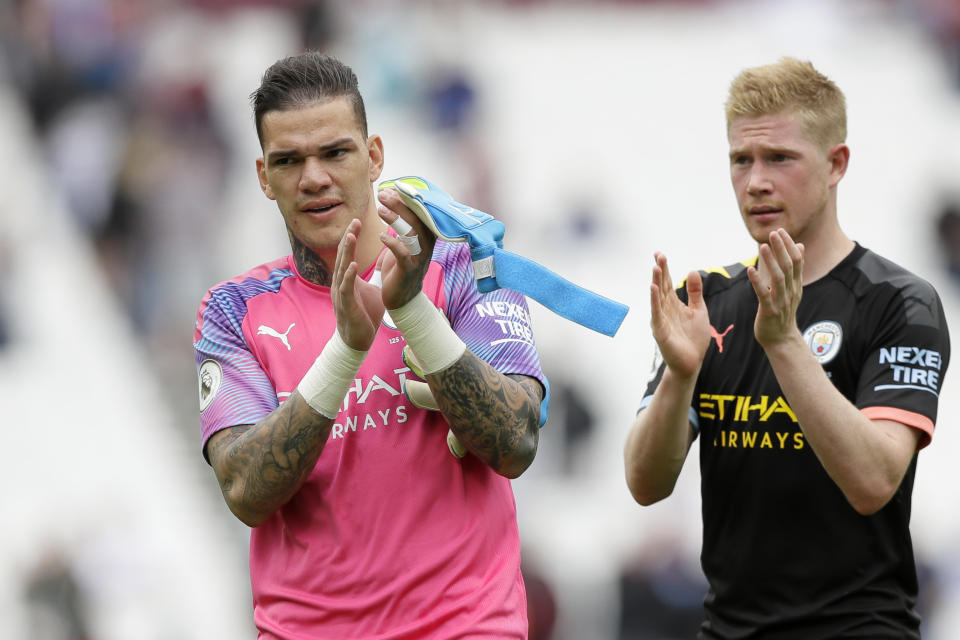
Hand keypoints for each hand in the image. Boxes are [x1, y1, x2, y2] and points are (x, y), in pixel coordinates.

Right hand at [332, 218, 384, 349]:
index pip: (348, 253)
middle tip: (354, 221)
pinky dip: (349, 277)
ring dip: (346, 253)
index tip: (357, 221)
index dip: (352, 237)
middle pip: (343, 256)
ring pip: (342, 269)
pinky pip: (346, 289)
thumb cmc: (365, 313)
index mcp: (348, 278)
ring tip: (351, 237)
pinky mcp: (346, 306)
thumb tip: (387, 257)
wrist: (359, 339)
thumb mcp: (374, 288)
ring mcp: (342, 294)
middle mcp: (342, 283)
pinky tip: (353, 266)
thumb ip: (378, 272)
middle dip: (348, 238)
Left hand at [376, 188, 435, 309]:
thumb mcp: (405, 242)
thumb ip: (402, 223)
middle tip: (382, 194)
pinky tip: (382, 235)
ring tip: (380, 210)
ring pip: (411, 233)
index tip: (390, 188)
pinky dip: (392, 242)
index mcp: (427, 236)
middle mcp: (427, 245)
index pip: (420, 212)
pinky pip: (402, 253)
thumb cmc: (401, 265)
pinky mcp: (409, 269)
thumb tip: (393, 199)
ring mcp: (420, 257)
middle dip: (399, 204)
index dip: (406, 199)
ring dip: (395, 219)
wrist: (403, 297)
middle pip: (416, 218)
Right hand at [649, 252, 710, 378]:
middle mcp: (665, 310)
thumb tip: (692, 270)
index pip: (667, 283)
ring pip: (658, 298)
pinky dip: (654, 300)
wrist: (692, 363)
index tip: (660, 254)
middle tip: (658, 255)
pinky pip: (657, 313)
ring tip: (656, 267)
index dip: (665, 268)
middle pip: (662, 287)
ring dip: (656, 282)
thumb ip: (695, 292)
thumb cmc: (693, 338)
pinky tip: (653, 288)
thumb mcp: (699, 310)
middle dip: (660, 271)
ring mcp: (661, 320)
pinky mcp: (661, 331)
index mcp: (673, 304)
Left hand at [747, 228, 804, 347]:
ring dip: (771, 261)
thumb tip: (800, 245)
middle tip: (774, 232)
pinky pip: (763, 294)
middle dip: (781, 249)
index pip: (797, 261)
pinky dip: (757, 281)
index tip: (781, 231)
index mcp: (796, 285)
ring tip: (763, 246)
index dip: (789, 246)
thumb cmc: (783, 312)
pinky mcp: (769, 311)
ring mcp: (781, 301)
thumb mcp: (793, 289)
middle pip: (789, 266)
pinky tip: (750, 270)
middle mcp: (790, 291)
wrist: (781, 340)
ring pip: (778, 278)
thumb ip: (795, 269)